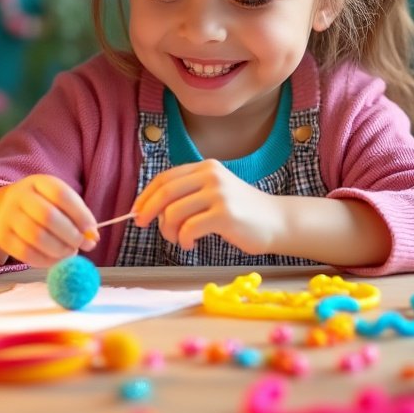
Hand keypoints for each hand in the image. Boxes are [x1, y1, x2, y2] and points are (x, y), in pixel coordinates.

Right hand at [0, 174, 96, 266]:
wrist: (5, 210)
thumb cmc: (42, 205)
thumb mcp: (58, 201)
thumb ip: (77, 216)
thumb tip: (92, 237)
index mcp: (38, 182)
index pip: (61, 194)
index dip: (80, 214)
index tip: (93, 230)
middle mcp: (20, 196)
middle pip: (47, 216)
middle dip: (71, 234)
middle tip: (83, 245)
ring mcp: (8, 217)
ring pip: (36, 237)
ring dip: (60, 250)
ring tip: (71, 252)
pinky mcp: (3, 238)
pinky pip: (26, 254)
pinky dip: (46, 261)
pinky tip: (57, 259)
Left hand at [132, 160, 284, 254]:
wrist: (276, 222)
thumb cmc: (241, 213)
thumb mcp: (214, 193)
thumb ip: (188, 195)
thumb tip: (150, 210)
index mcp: (205, 168)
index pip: (165, 178)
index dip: (146, 195)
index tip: (136, 211)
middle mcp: (211, 176)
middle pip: (165, 192)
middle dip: (148, 211)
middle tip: (142, 225)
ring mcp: (219, 194)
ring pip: (174, 212)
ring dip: (169, 231)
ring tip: (179, 239)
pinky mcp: (225, 215)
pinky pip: (189, 229)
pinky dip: (183, 240)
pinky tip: (191, 244)